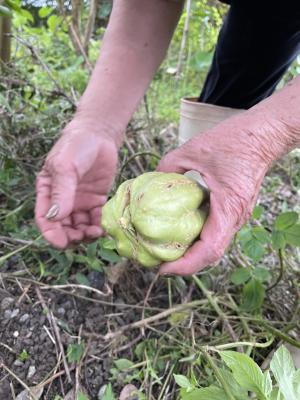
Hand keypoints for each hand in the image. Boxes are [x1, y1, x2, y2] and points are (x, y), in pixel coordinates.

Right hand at [35, 119, 117, 248]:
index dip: (51, 234)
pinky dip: (98, 226)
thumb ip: (62, 192)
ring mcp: (80, 201)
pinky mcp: (96, 200)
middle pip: (63, 227)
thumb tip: (57, 218)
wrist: (100, 135)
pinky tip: (103, 227)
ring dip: (86, 234)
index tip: (62, 243)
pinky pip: (95, 219)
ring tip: (96, 232)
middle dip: (71, 237)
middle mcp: (63, 200)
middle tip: (83, 237)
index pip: (45, 218)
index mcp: (47, 192)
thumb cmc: (76, 146)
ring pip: (79, 226)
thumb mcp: (65, 166)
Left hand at [157, 115, 269, 274]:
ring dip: (192, 254)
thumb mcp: (193, 150)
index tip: (163, 269)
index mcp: (228, 208)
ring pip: (214, 246)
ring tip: (167, 253)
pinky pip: (216, 232)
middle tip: (158, 264)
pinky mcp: (234, 210)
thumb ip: (169, 166)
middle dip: (185, 265)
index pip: (209, 250)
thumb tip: (151, 180)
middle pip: (211, 255)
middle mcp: (236, 218)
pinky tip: (180, 234)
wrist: (264, 135)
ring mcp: (237, 216)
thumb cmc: (234, 141)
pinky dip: (198, 240)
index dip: (186, 265)